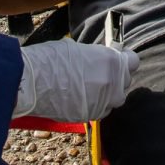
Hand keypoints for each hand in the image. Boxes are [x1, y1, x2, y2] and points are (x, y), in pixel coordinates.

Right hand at [14, 38, 139, 122]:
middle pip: (125, 81)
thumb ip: (96, 56)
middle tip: (102, 74)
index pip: (133, 61)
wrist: (32, 82)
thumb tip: (99, 60)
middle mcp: (112, 82)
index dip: (125, 60)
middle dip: (117, 77)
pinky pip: (102, 110)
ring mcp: (103, 101)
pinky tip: (84, 98)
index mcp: (111, 60)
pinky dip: (97, 105)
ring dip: (109, 93)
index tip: (118, 60)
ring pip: (116, 99)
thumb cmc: (50, 59)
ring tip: (92, 87)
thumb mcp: (77, 49)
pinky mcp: (91, 115)